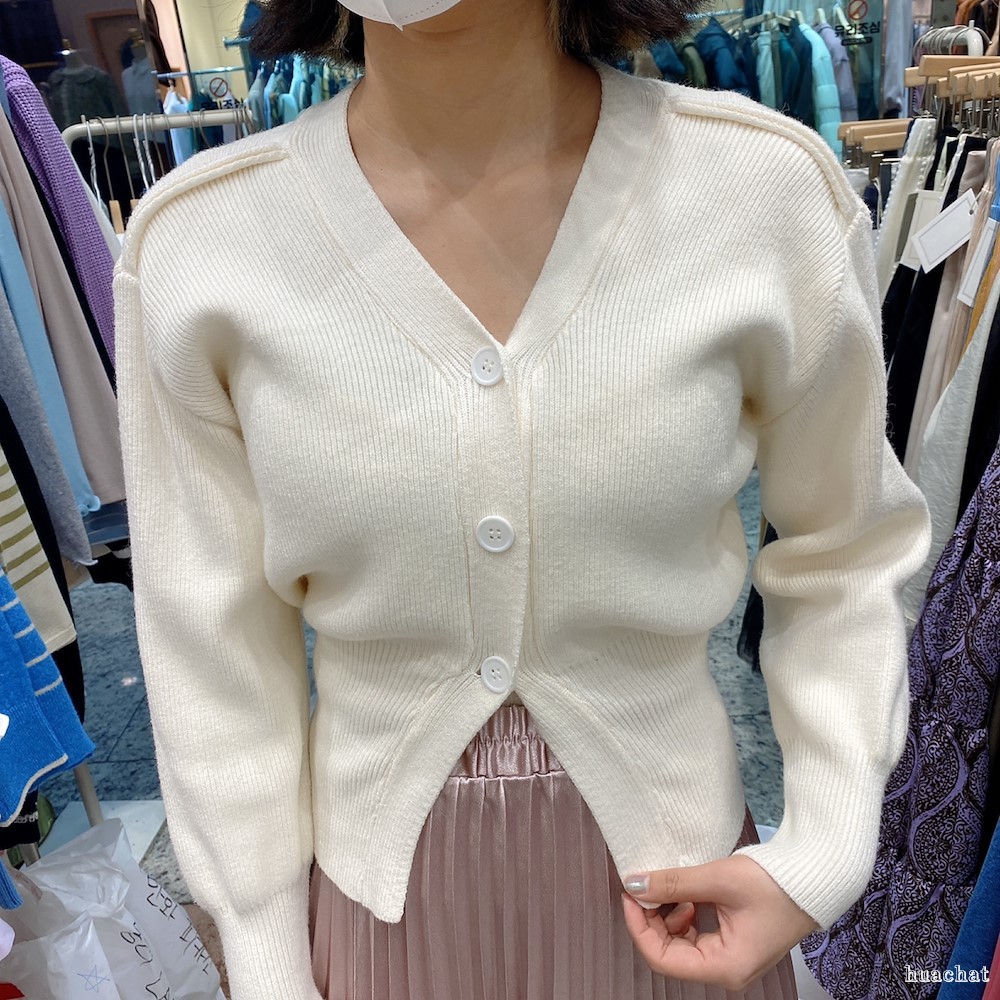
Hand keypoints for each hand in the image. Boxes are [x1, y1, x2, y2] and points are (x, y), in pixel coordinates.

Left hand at [620, 854, 819, 991]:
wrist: (814, 876)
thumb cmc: (776, 883)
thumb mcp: (717, 879)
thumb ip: (673, 884)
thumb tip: (635, 883)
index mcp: (725, 966)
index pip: (662, 959)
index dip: (638, 926)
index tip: (629, 894)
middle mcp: (727, 970)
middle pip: (669, 953)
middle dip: (651, 919)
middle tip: (641, 885)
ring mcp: (731, 958)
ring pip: (680, 944)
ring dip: (666, 916)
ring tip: (666, 887)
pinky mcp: (734, 943)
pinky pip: (696, 936)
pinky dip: (683, 915)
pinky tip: (686, 894)